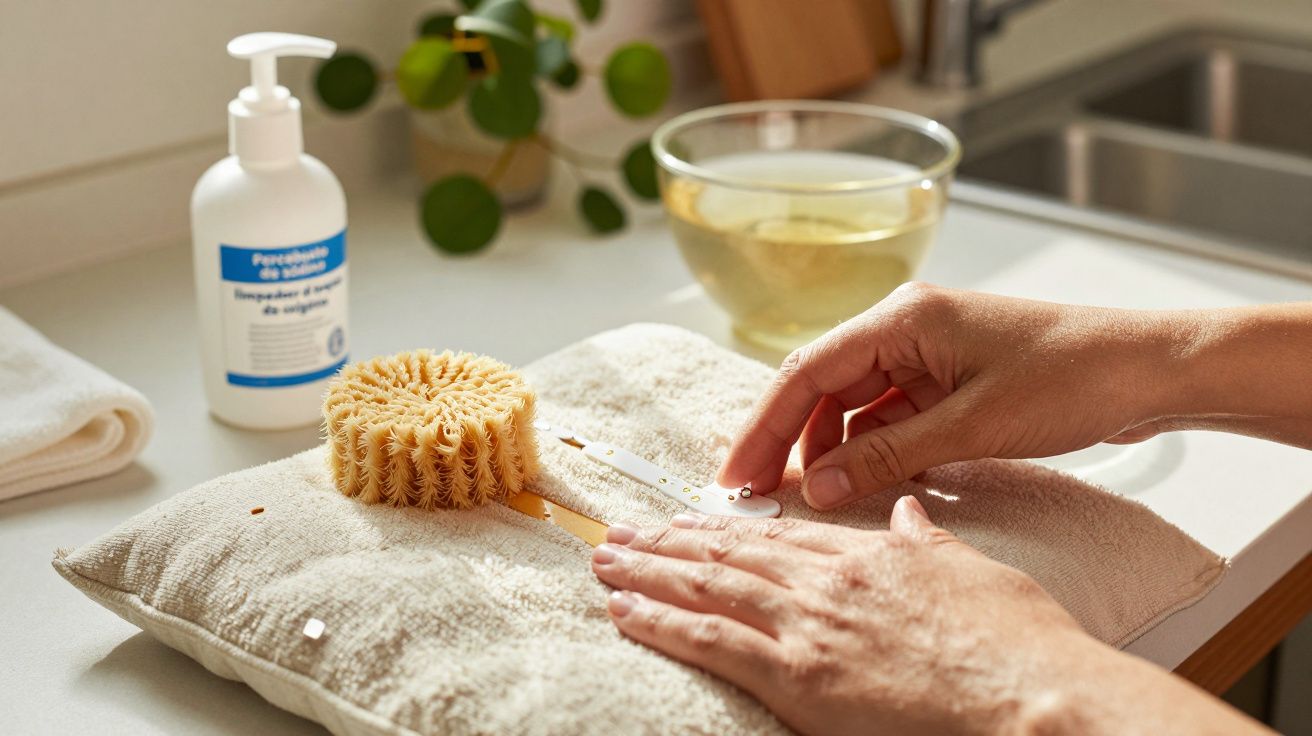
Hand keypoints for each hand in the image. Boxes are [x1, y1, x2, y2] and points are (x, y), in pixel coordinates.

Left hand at [592, 500, 1268, 735]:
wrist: (1032, 691)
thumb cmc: (1015, 640)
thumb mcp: (972, 571)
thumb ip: (927, 540)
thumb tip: (908, 511)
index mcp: (866, 554)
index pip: (777, 532)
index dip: (725, 523)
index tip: (689, 518)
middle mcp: (826, 581)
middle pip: (730, 552)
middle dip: (669, 541)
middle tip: (622, 532)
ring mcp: (808, 625)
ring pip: (709, 586)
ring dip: (650, 572)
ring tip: (606, 562)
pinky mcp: (798, 675)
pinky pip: (713, 641)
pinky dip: (662, 623)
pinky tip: (625, 611)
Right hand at [719, 283, 1192, 509]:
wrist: (1149, 369)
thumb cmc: (1072, 378)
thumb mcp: (973, 427)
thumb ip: (889, 457)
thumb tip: (818, 488)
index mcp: (901, 318)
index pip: (806, 372)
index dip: (763, 426)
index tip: (735, 474)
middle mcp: (903, 327)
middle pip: (821, 386)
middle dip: (789, 441)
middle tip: (758, 494)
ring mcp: (926, 352)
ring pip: (853, 404)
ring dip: (832, 449)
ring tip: (812, 498)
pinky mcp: (947, 378)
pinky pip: (890, 415)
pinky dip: (873, 449)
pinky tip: (863, 483)